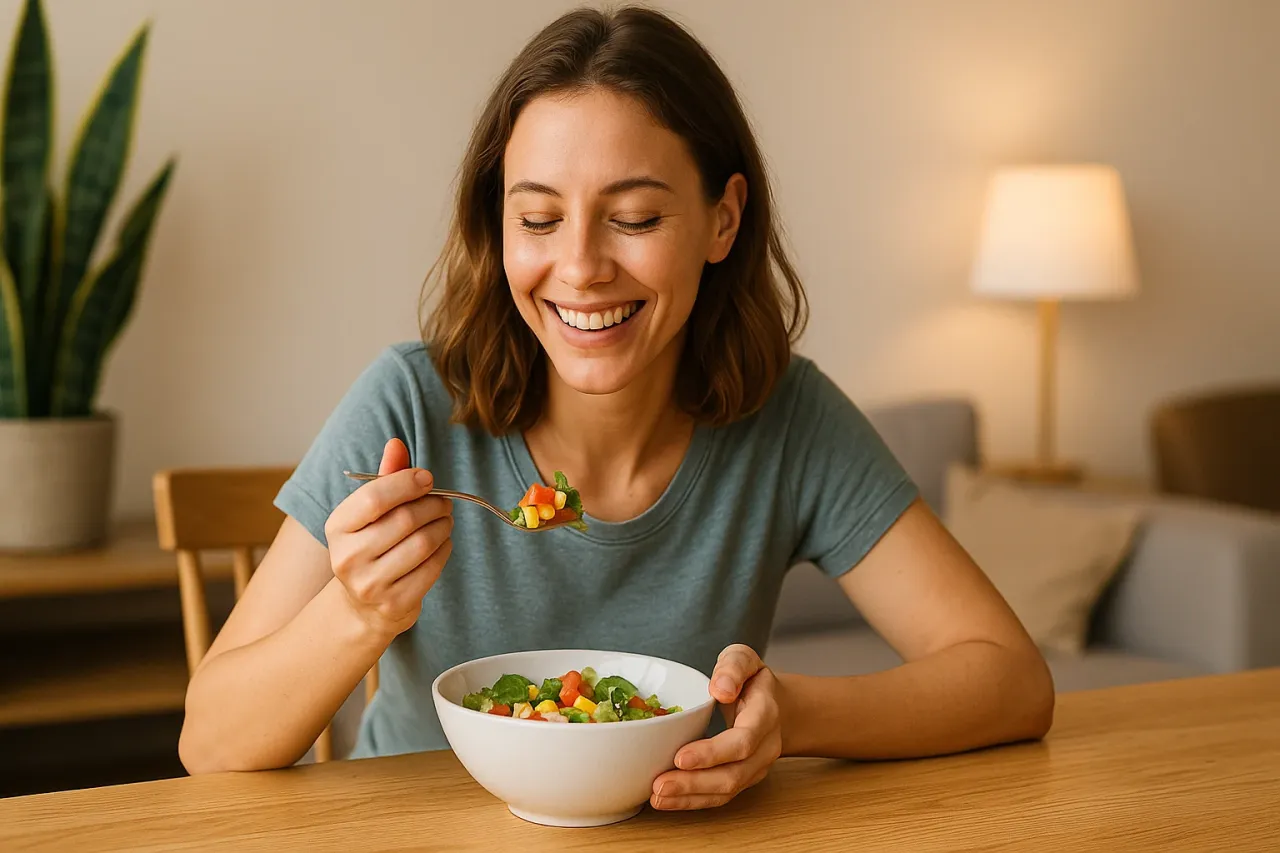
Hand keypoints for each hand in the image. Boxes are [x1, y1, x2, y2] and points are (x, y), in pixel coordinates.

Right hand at [325, 437, 452, 637]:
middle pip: (405, 520)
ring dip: (443, 526)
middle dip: (433, 505)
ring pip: (423, 543)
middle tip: (443, 501)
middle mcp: (348, 557)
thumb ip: (385, 478)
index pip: (374, 497)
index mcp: (337, 527)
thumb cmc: (371, 545)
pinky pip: (432, 567)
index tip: (427, 479)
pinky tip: (442, 542)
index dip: (406, 483)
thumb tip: (396, 443)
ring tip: (445, 520)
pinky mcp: (395, 603)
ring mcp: (370, 584)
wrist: (363, 605)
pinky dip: (445, 549)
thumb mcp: (370, 513)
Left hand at [650, 644, 782, 810]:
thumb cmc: (752, 681)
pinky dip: (692, 801)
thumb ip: (733, 667)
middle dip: (695, 783)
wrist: (776, 706)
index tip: (680, 757)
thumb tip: (721, 688)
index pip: (743, 741)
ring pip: (726, 790)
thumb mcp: (743, 658)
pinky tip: (666, 800)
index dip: (712, 753)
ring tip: (658, 796)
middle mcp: (765, 747)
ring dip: (690, 797)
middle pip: (733, 774)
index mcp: (765, 715)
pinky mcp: (742, 779)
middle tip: (660, 784)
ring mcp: (756, 768)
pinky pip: (719, 796)